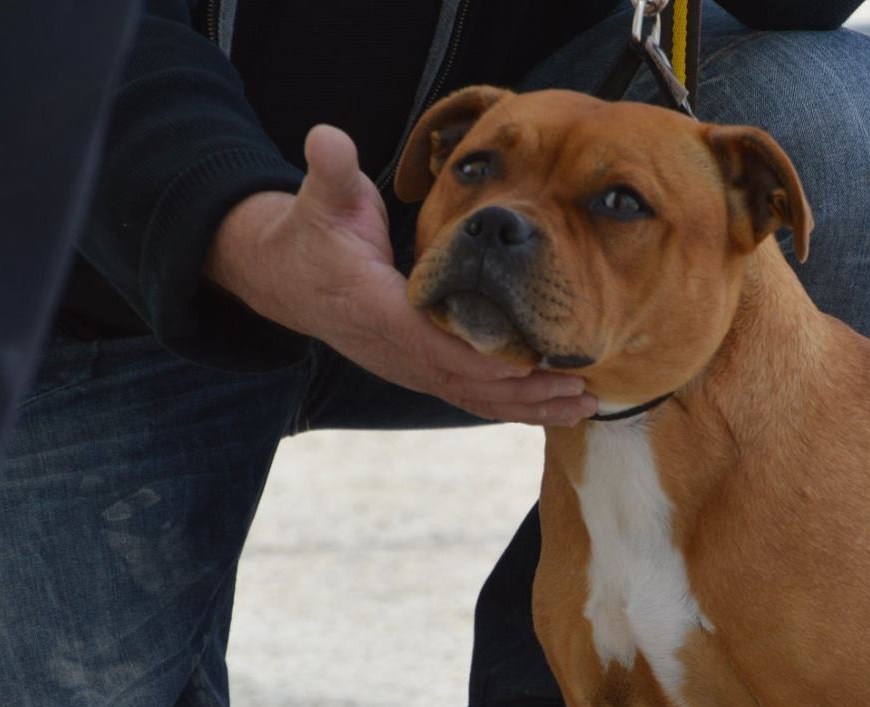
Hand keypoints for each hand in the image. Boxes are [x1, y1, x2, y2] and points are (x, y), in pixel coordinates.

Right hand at [204, 125, 597, 425]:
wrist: (286, 277)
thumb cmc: (313, 233)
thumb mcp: (321, 198)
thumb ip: (331, 171)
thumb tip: (326, 138)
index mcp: (376, 309)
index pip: (431, 342)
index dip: (478, 357)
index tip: (528, 361)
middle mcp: (396, 350)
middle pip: (466, 382)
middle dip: (523, 390)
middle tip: (580, 387)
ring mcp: (409, 366)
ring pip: (474, 397)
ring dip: (529, 405)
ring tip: (583, 405)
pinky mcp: (422, 369)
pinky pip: (472, 395)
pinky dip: (513, 404)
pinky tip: (555, 405)